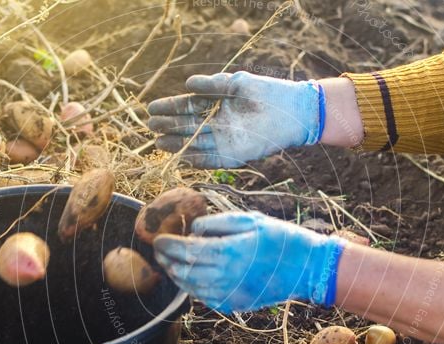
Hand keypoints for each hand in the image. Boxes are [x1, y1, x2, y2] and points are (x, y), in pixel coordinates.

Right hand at [147, 72, 324, 167]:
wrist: (293, 111)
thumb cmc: (267, 93)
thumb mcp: (237, 84)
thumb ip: (212, 85)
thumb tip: (187, 84)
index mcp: (215, 104)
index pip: (187, 106)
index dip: (169, 107)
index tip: (152, 108)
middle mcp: (217, 123)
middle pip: (187, 126)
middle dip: (168, 126)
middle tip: (150, 126)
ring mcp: (224, 140)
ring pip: (194, 143)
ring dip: (176, 144)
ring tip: (159, 143)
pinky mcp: (234, 155)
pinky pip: (210, 160)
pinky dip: (196, 160)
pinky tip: (181, 157)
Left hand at [153, 212, 345, 312]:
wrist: (308, 268)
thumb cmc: (281, 239)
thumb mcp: (251, 221)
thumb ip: (218, 223)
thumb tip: (193, 230)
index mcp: (228, 252)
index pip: (186, 250)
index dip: (168, 245)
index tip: (157, 239)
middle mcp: (225, 276)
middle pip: (183, 271)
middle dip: (167, 261)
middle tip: (159, 252)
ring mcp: (229, 294)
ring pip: (191, 288)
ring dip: (177, 276)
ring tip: (170, 265)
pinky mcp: (235, 305)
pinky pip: (205, 299)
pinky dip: (193, 289)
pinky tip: (191, 279)